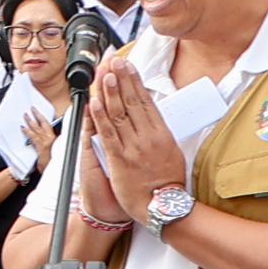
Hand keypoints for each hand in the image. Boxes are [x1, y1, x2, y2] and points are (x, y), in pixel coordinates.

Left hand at [81, 53, 184, 207]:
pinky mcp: (119, 159)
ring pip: (119, 114)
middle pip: (131, 102)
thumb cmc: (167, 183)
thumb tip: (156, 117)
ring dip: (110, 92)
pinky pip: (108, 134)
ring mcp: (132, 147)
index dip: (135, 81)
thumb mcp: (172, 152)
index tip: (128, 66)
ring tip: (105, 74)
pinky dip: (100, 117)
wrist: (162, 207)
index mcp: (161, 133)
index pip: (146, 101)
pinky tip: (95, 103)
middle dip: (121, 79)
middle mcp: (147, 137)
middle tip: (114, 61)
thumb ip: (161, 134)